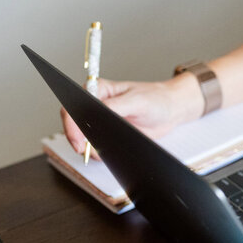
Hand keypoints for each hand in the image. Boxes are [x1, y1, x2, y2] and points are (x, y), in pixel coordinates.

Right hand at [61, 75, 203, 158]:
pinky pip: (98, 145)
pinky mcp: (110, 133)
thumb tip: (96, 115)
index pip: (74, 106)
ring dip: (89, 147)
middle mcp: (97, 105)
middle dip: (78, 139)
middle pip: (75, 124)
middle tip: (85, 150)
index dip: (72, 124)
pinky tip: (108, 151)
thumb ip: (114, 107)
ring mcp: (102, 120)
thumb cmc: (156, 99)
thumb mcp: (136, 101)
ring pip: (84, 137)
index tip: (77, 139)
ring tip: (102, 150)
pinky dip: (100, 151)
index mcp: (98, 90)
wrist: (171, 111)